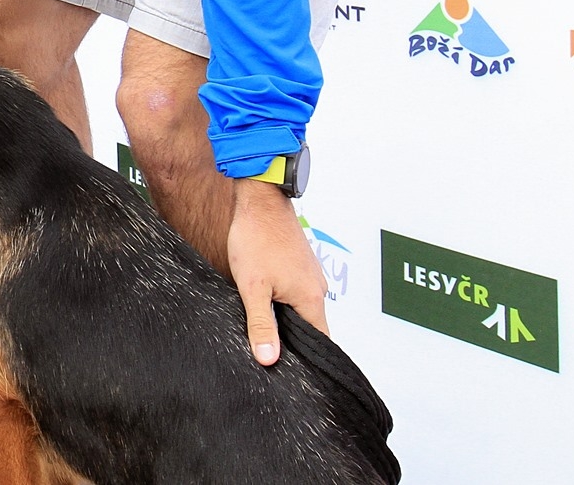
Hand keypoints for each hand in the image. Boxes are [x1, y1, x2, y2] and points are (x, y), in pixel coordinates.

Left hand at [227, 178, 328, 365]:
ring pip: (301, 309)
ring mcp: (310, 275)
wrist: (260, 201)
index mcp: (312, 298)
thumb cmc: (256, 239)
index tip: (293, 373)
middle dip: (293, 341)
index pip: (321, 342)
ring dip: (285, 319)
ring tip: (265, 329)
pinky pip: (296, 293)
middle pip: (311, 327)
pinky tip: (265, 302)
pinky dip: (283, 302)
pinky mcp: (300, 265)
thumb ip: (261, 325)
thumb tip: (268, 360)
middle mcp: (317, 288)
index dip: (308, 360)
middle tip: (271, 353)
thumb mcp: (253, 288)